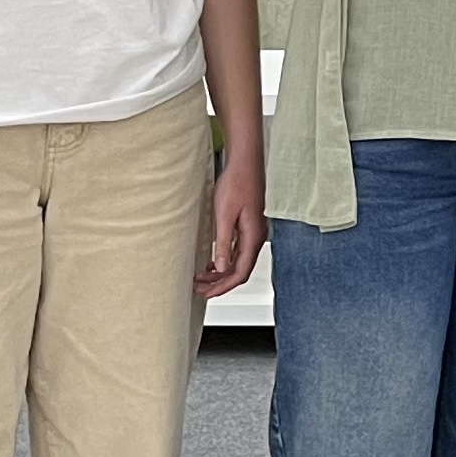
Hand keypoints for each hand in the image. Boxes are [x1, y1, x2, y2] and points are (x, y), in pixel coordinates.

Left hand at [197, 158, 265, 301]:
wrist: (245, 163)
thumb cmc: (237, 183)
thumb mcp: (224, 215)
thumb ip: (223, 243)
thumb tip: (221, 268)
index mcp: (253, 237)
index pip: (240, 272)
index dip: (224, 287)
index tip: (207, 293)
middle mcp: (256, 237)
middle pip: (240, 270)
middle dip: (219, 283)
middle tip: (199, 289)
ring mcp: (253, 232)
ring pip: (238, 261)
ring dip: (221, 272)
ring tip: (202, 278)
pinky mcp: (247, 226)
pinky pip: (237, 251)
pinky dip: (224, 260)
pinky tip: (212, 262)